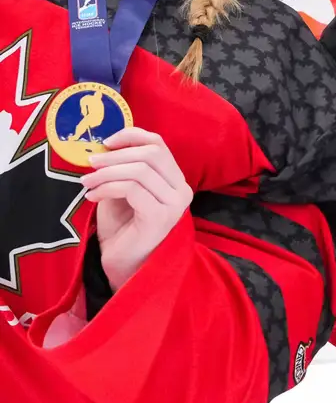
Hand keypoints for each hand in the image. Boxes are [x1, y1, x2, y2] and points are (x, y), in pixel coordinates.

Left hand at [81, 128, 193, 291]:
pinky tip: (93, 197)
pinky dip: (107, 188)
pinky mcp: (160, 217)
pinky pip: (132, 189)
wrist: (124, 266)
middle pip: (151, 153)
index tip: (105, 142)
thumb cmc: (122, 230)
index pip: (159, 144)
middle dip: (115, 155)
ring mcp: (174, 204)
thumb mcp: (122, 190)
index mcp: (175, 180)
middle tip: (90, 164)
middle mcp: (181, 190)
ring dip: (106, 173)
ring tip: (86, 183)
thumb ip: (122, 169)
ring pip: (140, 170)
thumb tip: (105, 145)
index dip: (131, 136)